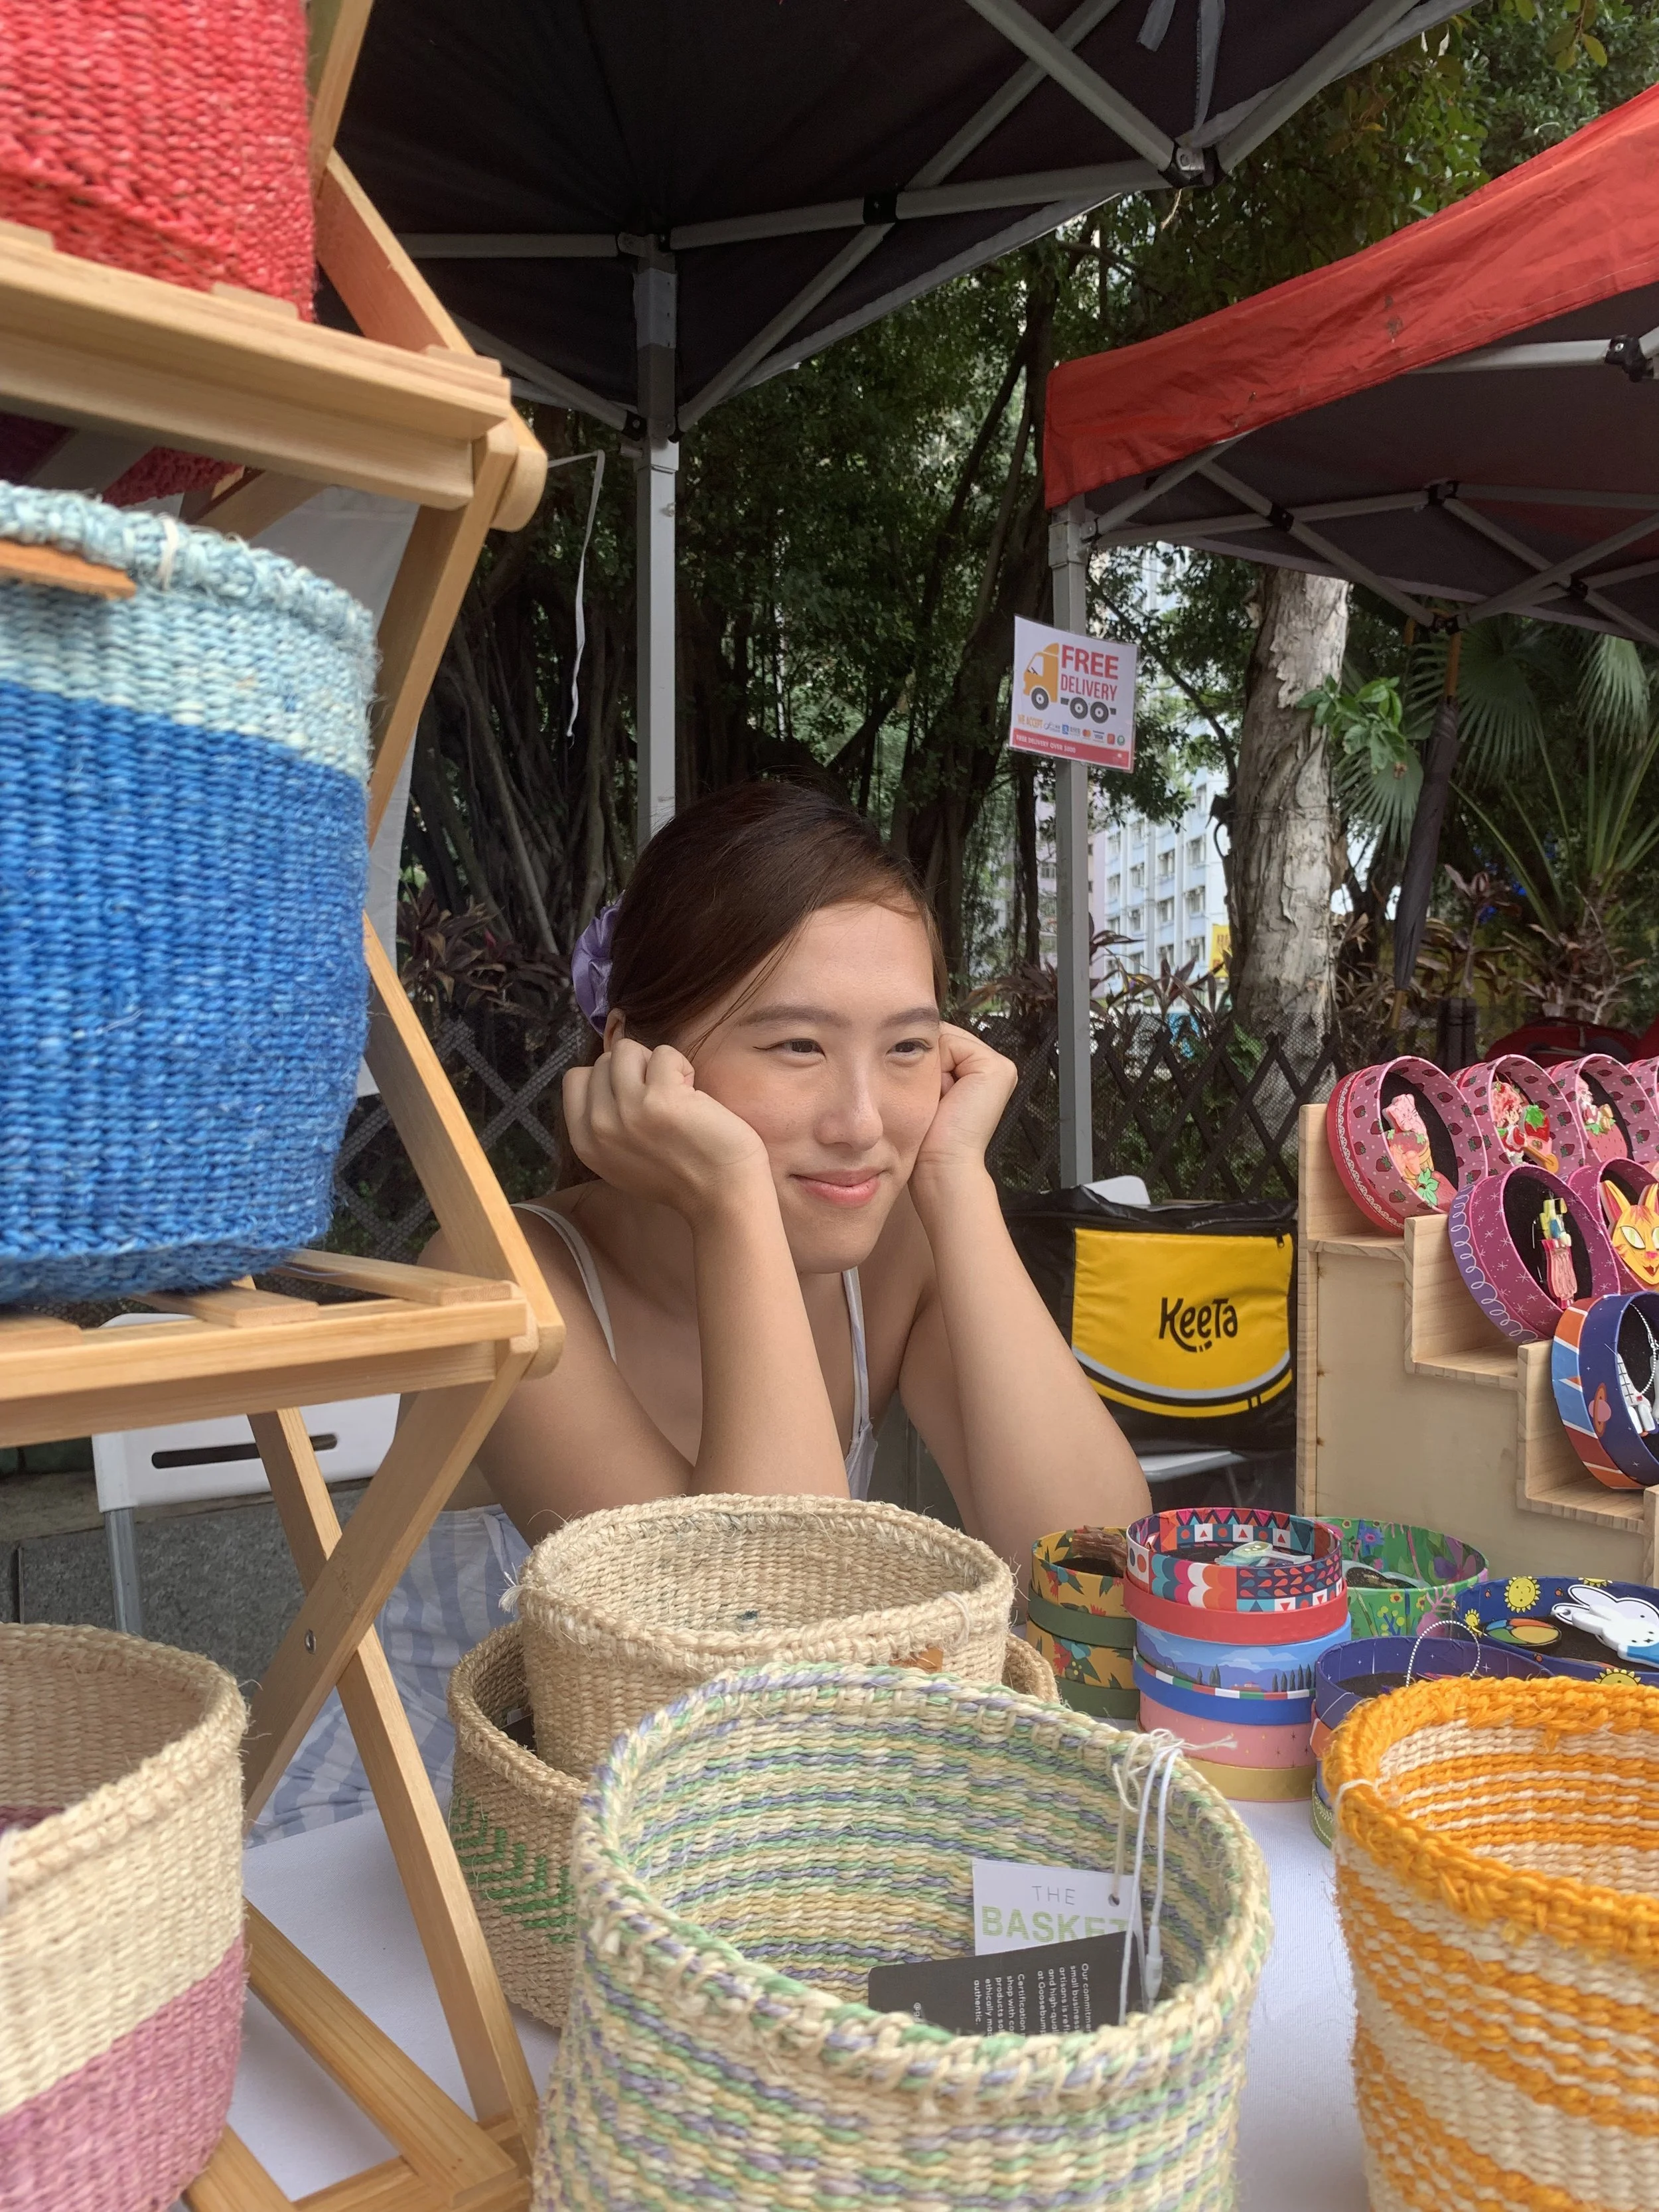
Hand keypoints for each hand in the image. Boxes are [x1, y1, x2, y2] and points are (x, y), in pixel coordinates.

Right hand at [563, 1040, 769, 1221]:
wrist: (721, 1197)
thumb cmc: (680, 1177)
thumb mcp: (619, 1160)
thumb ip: (605, 1125)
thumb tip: (606, 1079)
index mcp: (585, 1142)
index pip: (576, 1078)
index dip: (608, 1077)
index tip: (635, 1095)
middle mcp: (599, 1126)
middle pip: (604, 1060)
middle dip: (635, 1070)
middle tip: (661, 1098)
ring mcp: (628, 1110)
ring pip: (627, 1049)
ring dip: (656, 1064)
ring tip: (676, 1092)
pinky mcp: (661, 1098)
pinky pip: (664, 1054)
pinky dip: (682, 1067)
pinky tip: (694, 1096)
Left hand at [912, 1023, 1016, 1188]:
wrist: (942, 1165)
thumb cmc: (929, 1137)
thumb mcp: (928, 1089)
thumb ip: (931, 1060)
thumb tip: (912, 1034)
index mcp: (981, 1072)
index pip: (941, 1042)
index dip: (924, 1061)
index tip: (927, 1094)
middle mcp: (994, 1066)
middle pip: (943, 1037)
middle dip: (928, 1062)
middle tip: (933, 1098)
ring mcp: (999, 1065)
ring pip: (944, 1039)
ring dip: (932, 1066)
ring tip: (940, 1098)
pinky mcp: (997, 1067)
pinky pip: (951, 1044)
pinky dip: (938, 1067)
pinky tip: (946, 1094)